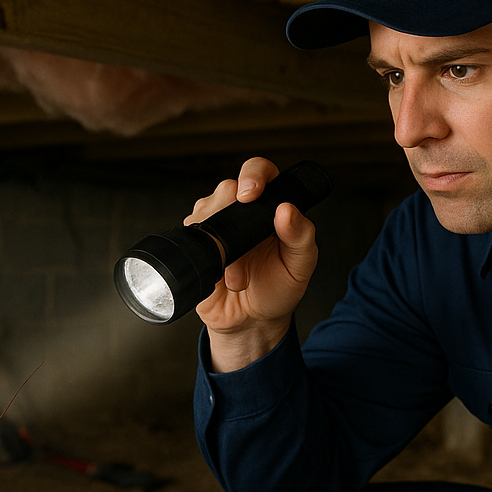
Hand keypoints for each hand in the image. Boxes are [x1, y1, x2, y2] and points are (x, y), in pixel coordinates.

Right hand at [189, 157, 318, 371]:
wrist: (250, 321)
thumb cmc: (278, 288)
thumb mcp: (300, 265)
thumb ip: (301, 236)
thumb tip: (288, 210)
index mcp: (270, 206)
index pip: (259, 171)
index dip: (253, 175)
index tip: (250, 194)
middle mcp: (241, 211)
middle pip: (227, 188)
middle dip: (233, 216)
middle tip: (245, 246)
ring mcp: (216, 225)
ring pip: (205, 210)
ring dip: (221, 244)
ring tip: (238, 276)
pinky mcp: (196, 243)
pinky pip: (190, 234)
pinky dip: (204, 254)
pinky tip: (218, 271)